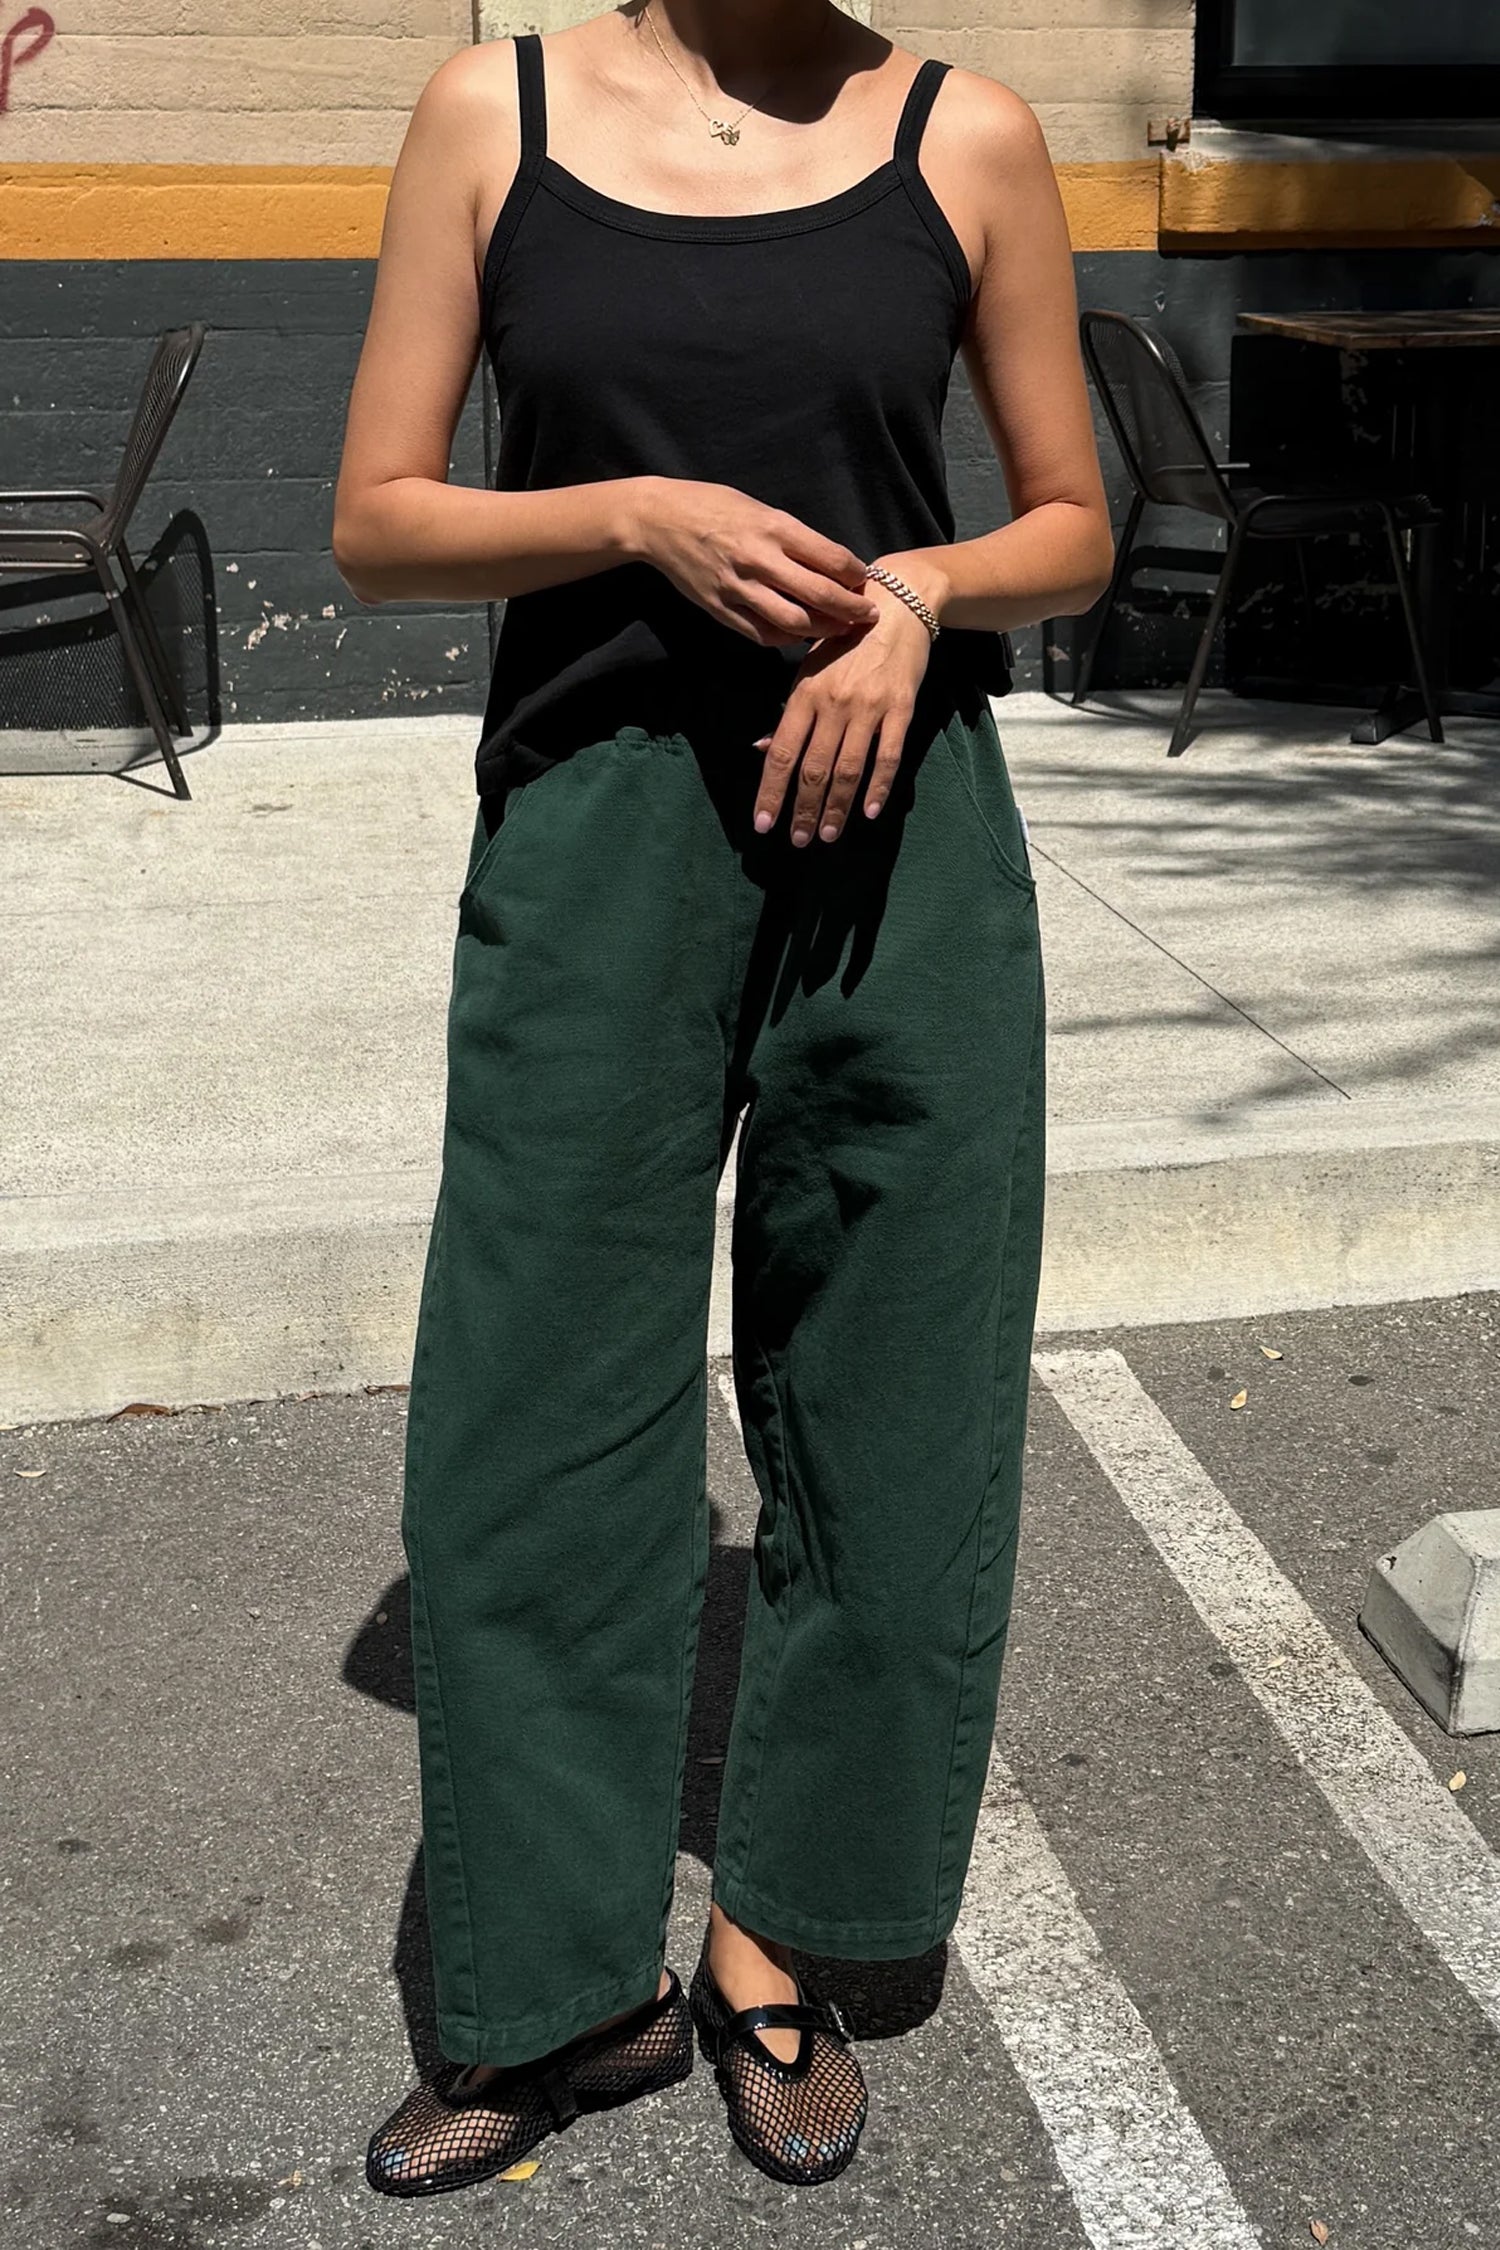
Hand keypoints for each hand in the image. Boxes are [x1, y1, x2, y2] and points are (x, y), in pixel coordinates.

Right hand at [632, 477, 879, 645]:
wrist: (660, 521)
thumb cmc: (715, 507)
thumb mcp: (760, 509)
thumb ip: (793, 538)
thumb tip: (831, 565)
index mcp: (774, 527)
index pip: (831, 559)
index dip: (856, 575)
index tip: (864, 581)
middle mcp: (758, 559)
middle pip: (820, 595)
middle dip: (851, 610)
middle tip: (868, 616)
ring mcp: (738, 588)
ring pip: (794, 622)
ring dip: (823, 630)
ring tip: (839, 630)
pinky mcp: (720, 609)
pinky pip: (762, 634)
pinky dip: (786, 639)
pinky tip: (798, 634)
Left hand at [752, 571, 937, 843]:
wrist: (897, 606)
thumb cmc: (845, 641)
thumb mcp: (809, 670)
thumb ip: (789, 713)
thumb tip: (762, 750)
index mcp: (804, 694)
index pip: (780, 753)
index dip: (770, 792)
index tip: (763, 824)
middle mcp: (834, 704)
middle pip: (813, 769)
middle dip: (803, 810)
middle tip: (799, 841)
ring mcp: (869, 708)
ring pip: (848, 769)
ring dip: (837, 808)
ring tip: (829, 835)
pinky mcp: (901, 709)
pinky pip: (889, 756)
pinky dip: (878, 787)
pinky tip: (869, 812)